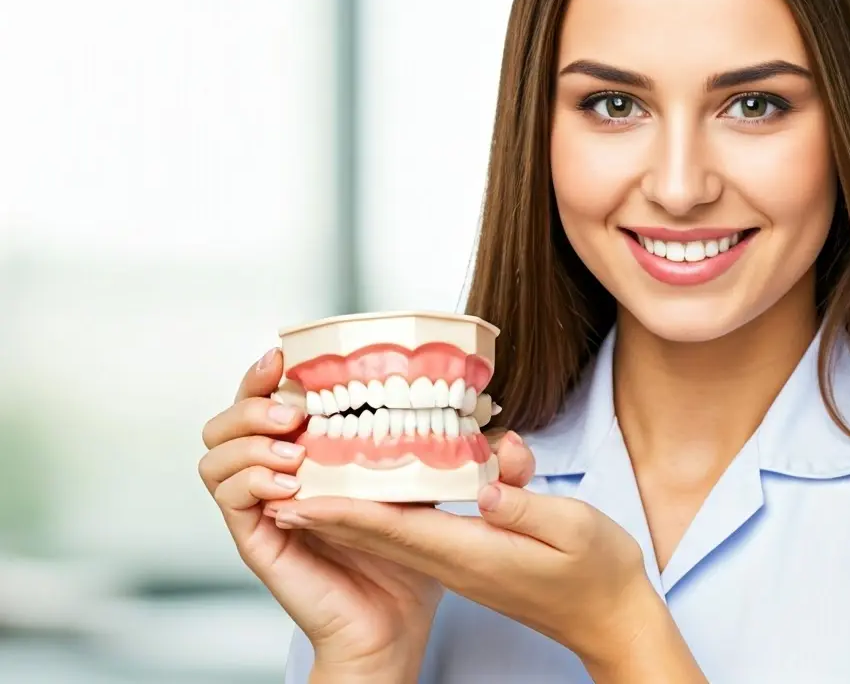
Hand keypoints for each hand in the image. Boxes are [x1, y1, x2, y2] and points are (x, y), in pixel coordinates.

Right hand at [197, 348, 534, 676]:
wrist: (395, 622)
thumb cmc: (410, 555)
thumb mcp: (440, 491)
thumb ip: (472, 461)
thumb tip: (508, 434)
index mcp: (311, 450)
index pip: (269, 397)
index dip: (269, 371)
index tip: (289, 354)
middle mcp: (278, 473)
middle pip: (228, 417)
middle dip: (252, 398)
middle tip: (294, 409)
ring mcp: (263, 506)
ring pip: (215, 454)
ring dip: (249, 439)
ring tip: (295, 448)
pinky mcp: (258, 538)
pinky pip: (229, 497)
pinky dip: (250, 479)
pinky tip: (288, 481)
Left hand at [265, 437, 657, 670]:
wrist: (612, 621)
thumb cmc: (599, 574)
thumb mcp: (574, 528)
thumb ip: (526, 504)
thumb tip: (485, 484)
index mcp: (474, 555)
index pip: (396, 529)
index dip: (346, 510)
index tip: (303, 493)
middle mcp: (457, 562)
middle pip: (380, 530)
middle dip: (329, 505)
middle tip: (286, 473)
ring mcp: (461, 564)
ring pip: (391, 532)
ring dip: (347, 508)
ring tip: (310, 475)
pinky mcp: (470, 560)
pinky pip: (413, 534)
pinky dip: (382, 511)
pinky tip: (372, 489)